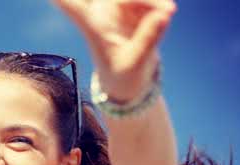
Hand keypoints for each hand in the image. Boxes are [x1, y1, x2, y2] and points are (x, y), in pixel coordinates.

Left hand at [52, 0, 175, 100]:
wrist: (129, 81)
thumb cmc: (124, 76)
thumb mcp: (135, 63)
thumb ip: (147, 39)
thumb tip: (164, 14)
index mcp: (93, 24)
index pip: (71, 4)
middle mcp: (102, 10)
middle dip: (143, 0)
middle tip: (165, 9)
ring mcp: (119, 6)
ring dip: (154, 1)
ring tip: (168, 14)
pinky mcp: (134, 5)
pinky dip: (159, 4)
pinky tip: (163, 17)